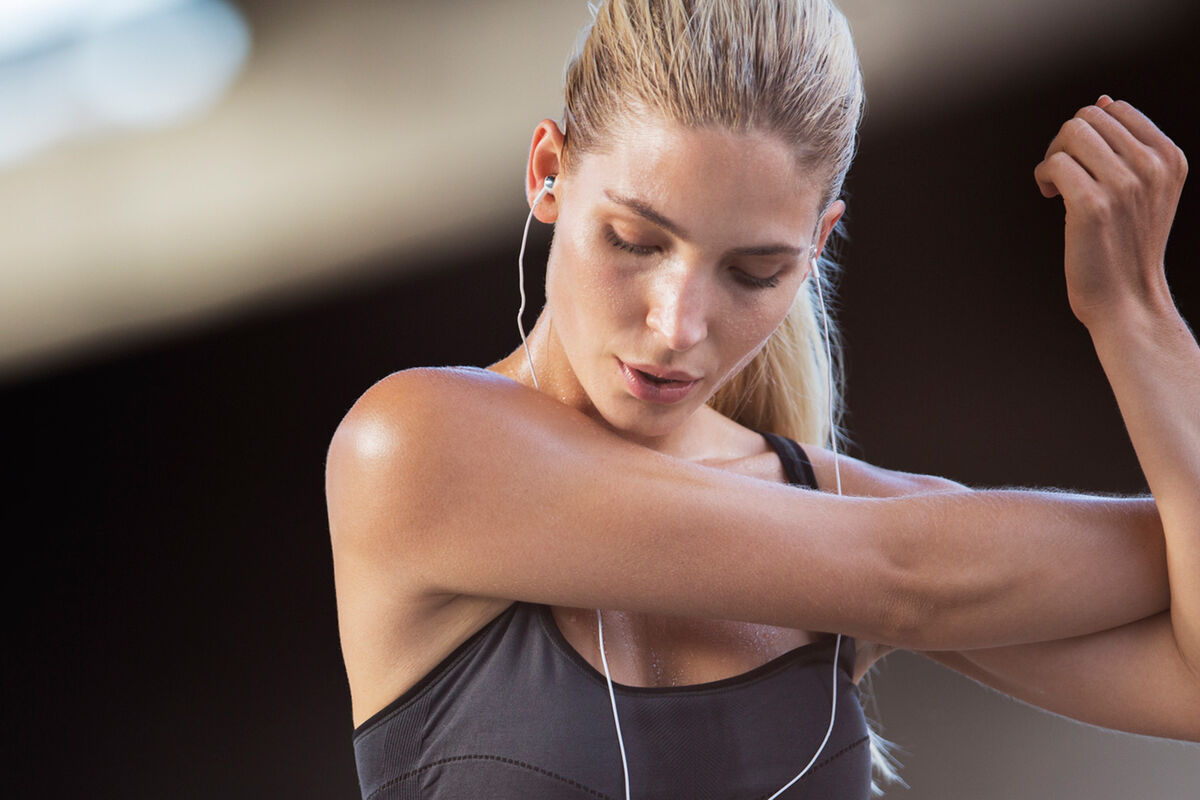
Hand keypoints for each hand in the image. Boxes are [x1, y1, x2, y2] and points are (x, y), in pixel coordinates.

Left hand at [1034, 96, 1187, 328]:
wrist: (1127, 298)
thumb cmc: (1127, 244)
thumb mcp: (1144, 188)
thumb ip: (1127, 145)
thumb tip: (1104, 100)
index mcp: (1169, 157)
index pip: (1116, 109)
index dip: (1089, 130)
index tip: (1082, 160)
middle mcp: (1151, 166)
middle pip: (1088, 117)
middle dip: (1065, 141)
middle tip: (1062, 174)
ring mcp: (1124, 184)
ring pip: (1071, 133)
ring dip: (1053, 156)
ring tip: (1056, 185)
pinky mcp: (1093, 205)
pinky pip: (1055, 163)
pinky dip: (1044, 175)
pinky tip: (1049, 195)